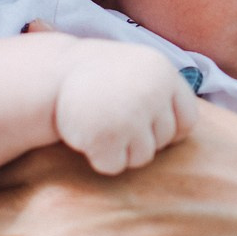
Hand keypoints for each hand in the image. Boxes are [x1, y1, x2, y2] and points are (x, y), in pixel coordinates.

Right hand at [54, 41, 199, 175]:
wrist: (49, 74)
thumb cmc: (96, 76)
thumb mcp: (136, 69)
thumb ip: (162, 92)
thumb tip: (186, 133)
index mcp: (163, 73)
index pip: (187, 120)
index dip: (168, 129)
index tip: (146, 127)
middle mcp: (151, 93)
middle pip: (163, 141)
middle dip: (140, 138)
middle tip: (113, 119)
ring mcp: (130, 115)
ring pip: (142, 158)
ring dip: (121, 151)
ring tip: (100, 125)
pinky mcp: (107, 137)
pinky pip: (115, 166)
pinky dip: (100, 159)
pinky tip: (87, 136)